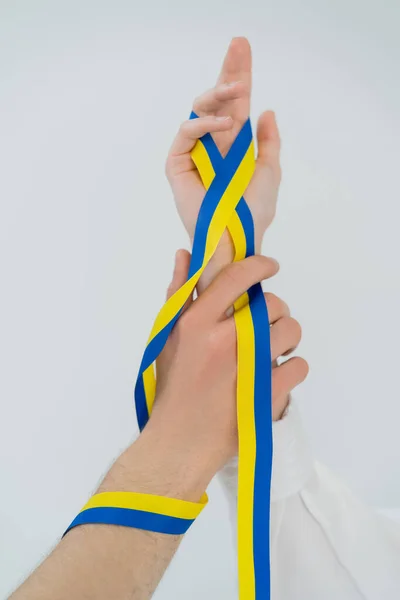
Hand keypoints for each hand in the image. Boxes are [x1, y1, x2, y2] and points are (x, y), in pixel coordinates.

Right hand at [137, 250, 308, 499]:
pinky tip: (278, 375)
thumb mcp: (167, 338)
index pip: (236, 277)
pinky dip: (294, 368)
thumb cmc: (173, 388)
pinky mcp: (268, 393)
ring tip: (273, 350)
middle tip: (266, 326)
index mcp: (196, 323)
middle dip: (274, 312)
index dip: (260, 265)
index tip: (270, 266)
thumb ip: (178, 294)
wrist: (181, 441)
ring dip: (287, 337)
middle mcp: (223, 340)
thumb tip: (185, 254)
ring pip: (290, 330)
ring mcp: (248, 367)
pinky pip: (299, 365)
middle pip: (272, 304)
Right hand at [166, 37, 280, 258]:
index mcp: (233, 144)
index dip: (238, 77)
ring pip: (198, 111)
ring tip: (238, 89)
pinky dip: (203, 125)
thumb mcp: (269, 171)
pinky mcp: (176, 164)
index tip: (242, 48)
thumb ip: (268, 142)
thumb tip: (266, 111)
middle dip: (227, 72)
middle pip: (216, 100)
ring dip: (218, 94)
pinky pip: (186, 134)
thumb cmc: (253, 211)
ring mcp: (193, 153)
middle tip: (238, 45)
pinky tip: (223, 126)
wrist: (237, 236)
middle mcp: (212, 145)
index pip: (234, 105)